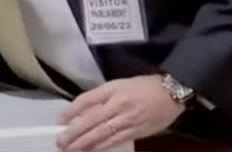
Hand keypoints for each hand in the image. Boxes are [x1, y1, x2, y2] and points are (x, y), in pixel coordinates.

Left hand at [57, 75, 185, 151]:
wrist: (172, 92)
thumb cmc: (142, 86)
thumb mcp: (118, 85)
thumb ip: (100, 97)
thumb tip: (81, 111)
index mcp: (113, 90)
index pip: (87, 101)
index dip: (71, 111)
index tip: (59, 121)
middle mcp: (119, 105)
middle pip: (93, 121)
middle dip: (75, 133)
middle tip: (61, 142)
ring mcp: (129, 120)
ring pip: (103, 134)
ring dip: (86, 143)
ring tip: (71, 149)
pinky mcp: (138, 132)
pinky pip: (117, 140)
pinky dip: (102, 146)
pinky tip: (92, 150)